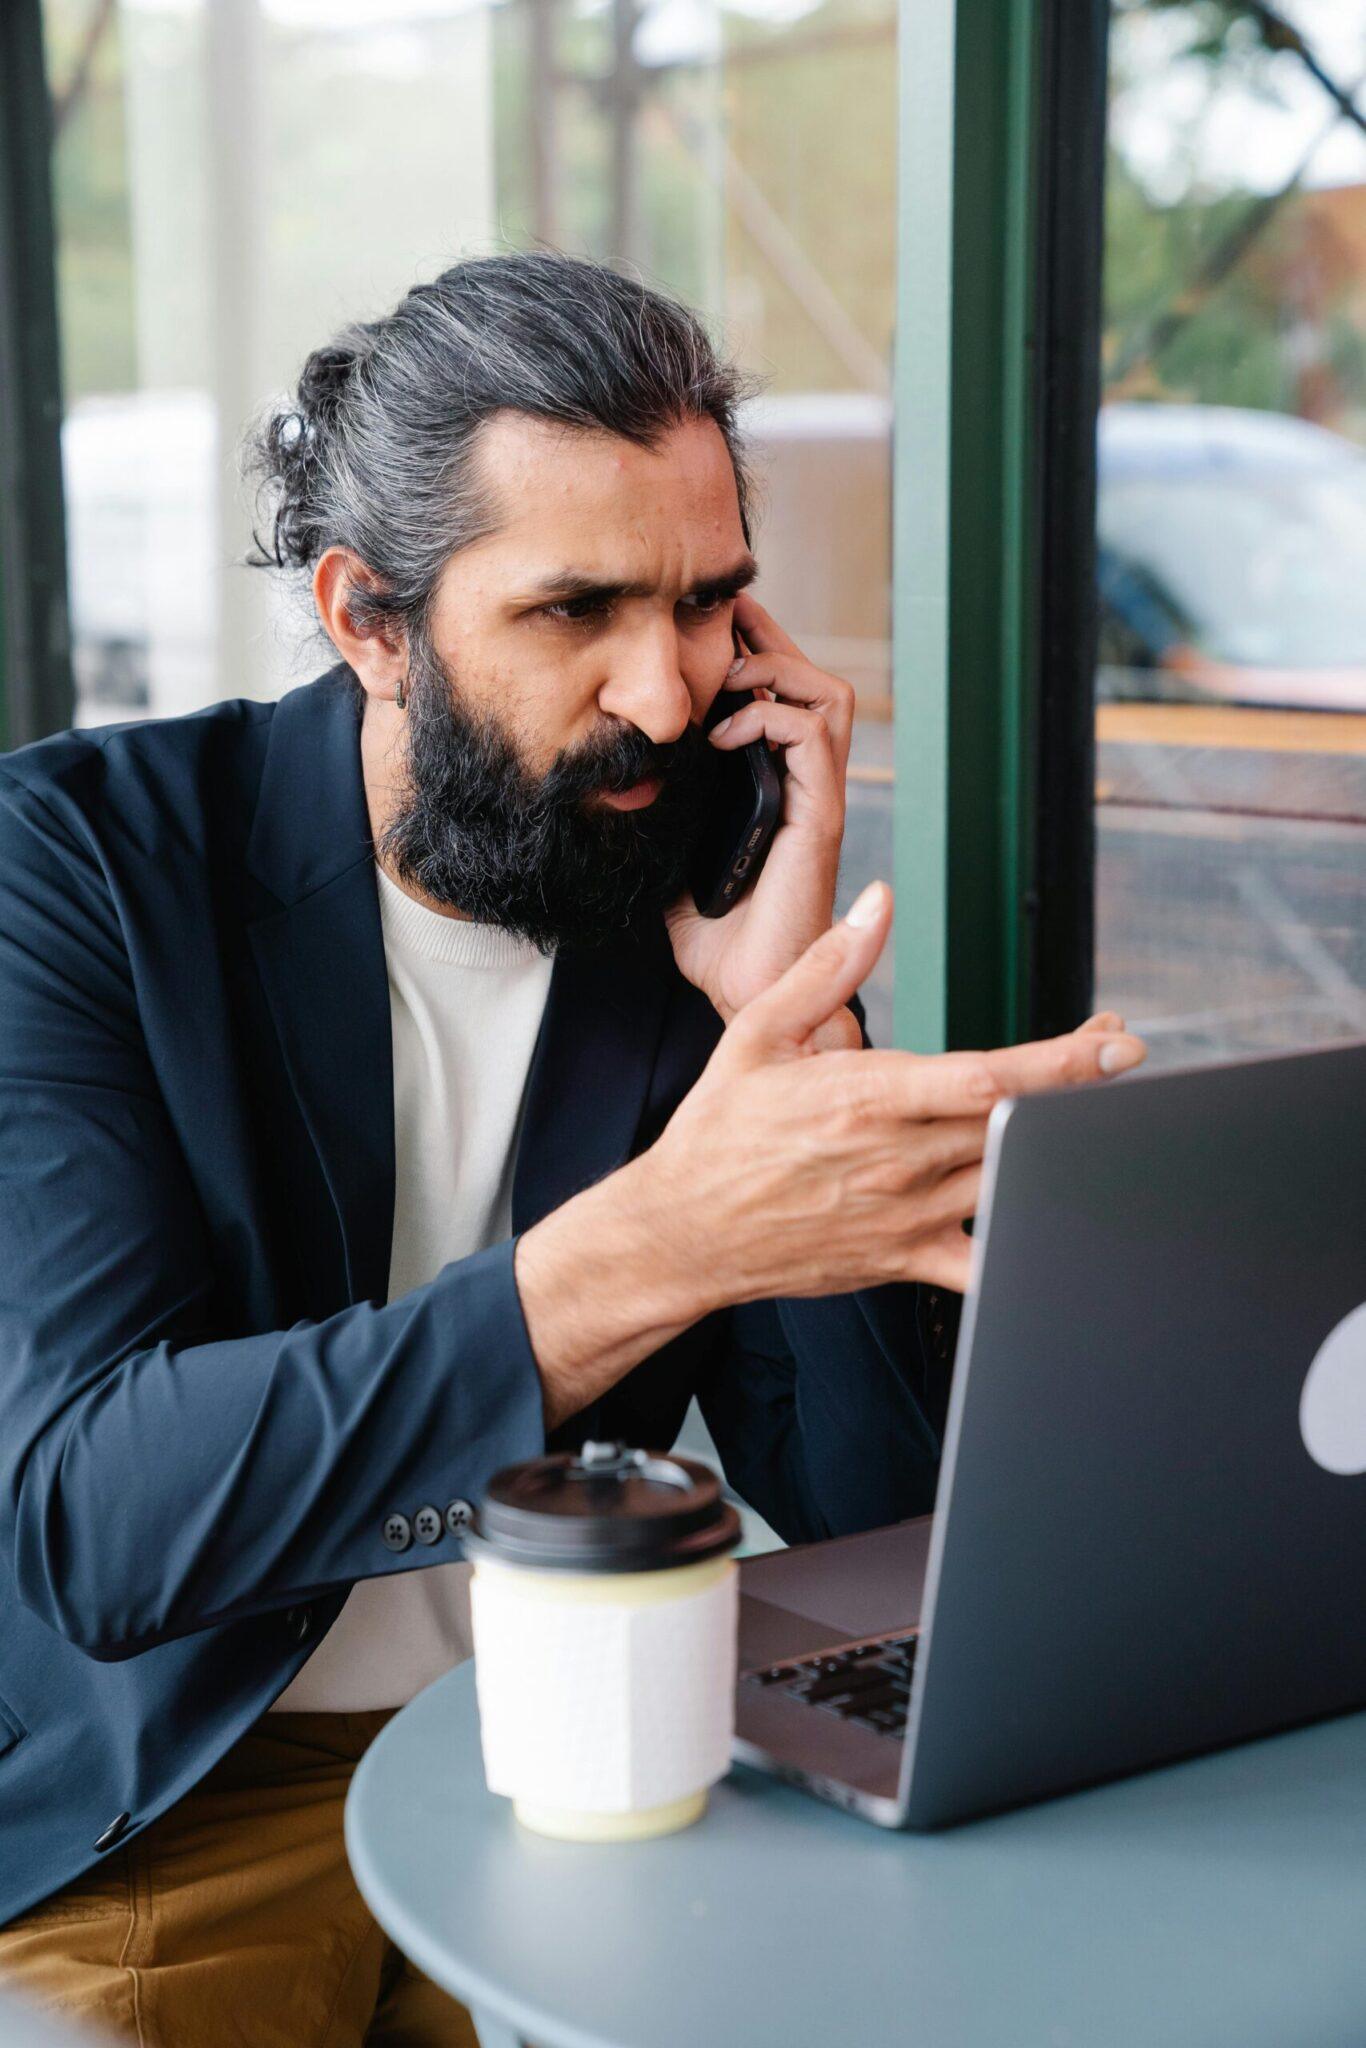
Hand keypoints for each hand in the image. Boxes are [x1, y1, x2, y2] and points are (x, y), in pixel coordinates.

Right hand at [645, 882, 1148, 1299]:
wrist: (682, 1230)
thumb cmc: (719, 1132)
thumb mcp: (759, 1031)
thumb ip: (828, 965)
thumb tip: (877, 903)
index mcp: (866, 1097)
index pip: (985, 1078)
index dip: (1062, 1062)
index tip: (1112, 1040)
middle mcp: (894, 1159)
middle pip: (1014, 1122)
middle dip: (1078, 1085)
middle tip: (1115, 1052)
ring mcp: (905, 1216)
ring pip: (1011, 1180)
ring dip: (1060, 1143)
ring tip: (1093, 1106)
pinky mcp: (903, 1257)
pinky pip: (983, 1265)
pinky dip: (1028, 1245)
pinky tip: (1056, 1213)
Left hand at [664, 591, 857, 1046]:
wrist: (747, 989)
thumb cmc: (714, 933)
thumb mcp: (670, 853)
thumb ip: (660, 811)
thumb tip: (611, 778)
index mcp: (777, 786)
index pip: (780, 698)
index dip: (753, 654)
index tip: (706, 632)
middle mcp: (806, 784)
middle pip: (812, 679)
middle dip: (770, 641)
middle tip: (721, 626)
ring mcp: (818, 798)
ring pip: (828, 694)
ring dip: (777, 671)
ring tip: (728, 682)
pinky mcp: (821, 816)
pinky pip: (812, 736)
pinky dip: (770, 717)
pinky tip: (725, 734)